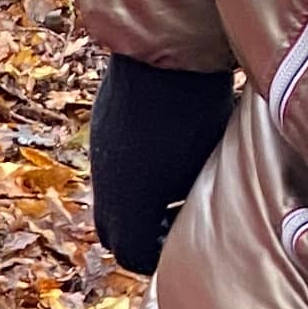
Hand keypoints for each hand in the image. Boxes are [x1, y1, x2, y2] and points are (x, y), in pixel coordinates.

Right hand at [87, 53, 236, 273]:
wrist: (165, 51)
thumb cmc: (196, 112)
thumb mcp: (207, 165)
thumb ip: (199, 202)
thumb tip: (203, 221)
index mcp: (130, 209)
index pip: (134, 256)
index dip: (158, 257)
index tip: (182, 242)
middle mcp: (106, 189)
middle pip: (116, 234)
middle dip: (142, 235)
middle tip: (174, 222)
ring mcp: (100, 157)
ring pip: (111, 199)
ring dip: (136, 202)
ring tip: (172, 184)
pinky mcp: (101, 129)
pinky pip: (111, 167)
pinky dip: (131, 172)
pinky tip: (163, 149)